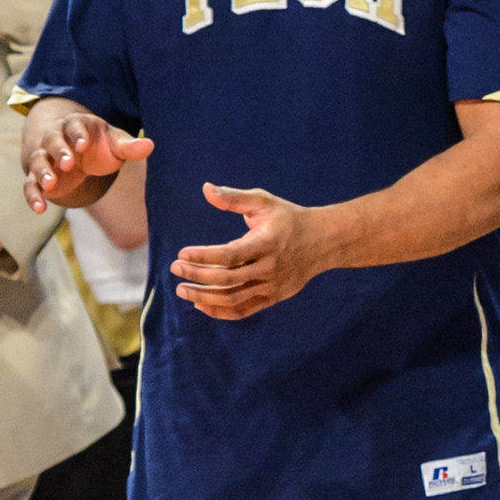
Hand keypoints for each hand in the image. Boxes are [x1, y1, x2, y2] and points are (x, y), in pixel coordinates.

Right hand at [23, 107, 152, 213]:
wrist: (68, 145)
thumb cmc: (95, 142)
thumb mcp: (112, 141)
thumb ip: (128, 146)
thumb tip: (149, 145)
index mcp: (75, 125)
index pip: (74, 126)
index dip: (78, 135)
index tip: (84, 145)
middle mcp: (54, 139)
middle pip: (52, 142)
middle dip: (59, 152)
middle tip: (68, 164)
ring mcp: (43, 158)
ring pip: (38, 162)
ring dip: (43, 172)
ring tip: (50, 184)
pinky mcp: (37, 176)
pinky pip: (30, 185)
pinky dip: (33, 196)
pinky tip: (40, 209)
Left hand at [168, 183, 330, 319]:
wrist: (325, 241)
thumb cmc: (288, 218)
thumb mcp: (264, 202)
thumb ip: (233, 197)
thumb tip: (206, 188)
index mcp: (267, 243)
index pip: (229, 255)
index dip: (203, 256)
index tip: (181, 253)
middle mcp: (270, 268)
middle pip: (227, 280)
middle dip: (197, 276)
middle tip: (174, 269)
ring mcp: (273, 286)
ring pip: (233, 298)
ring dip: (203, 297)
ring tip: (182, 290)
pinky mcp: (274, 297)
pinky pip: (243, 310)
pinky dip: (220, 311)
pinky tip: (201, 304)